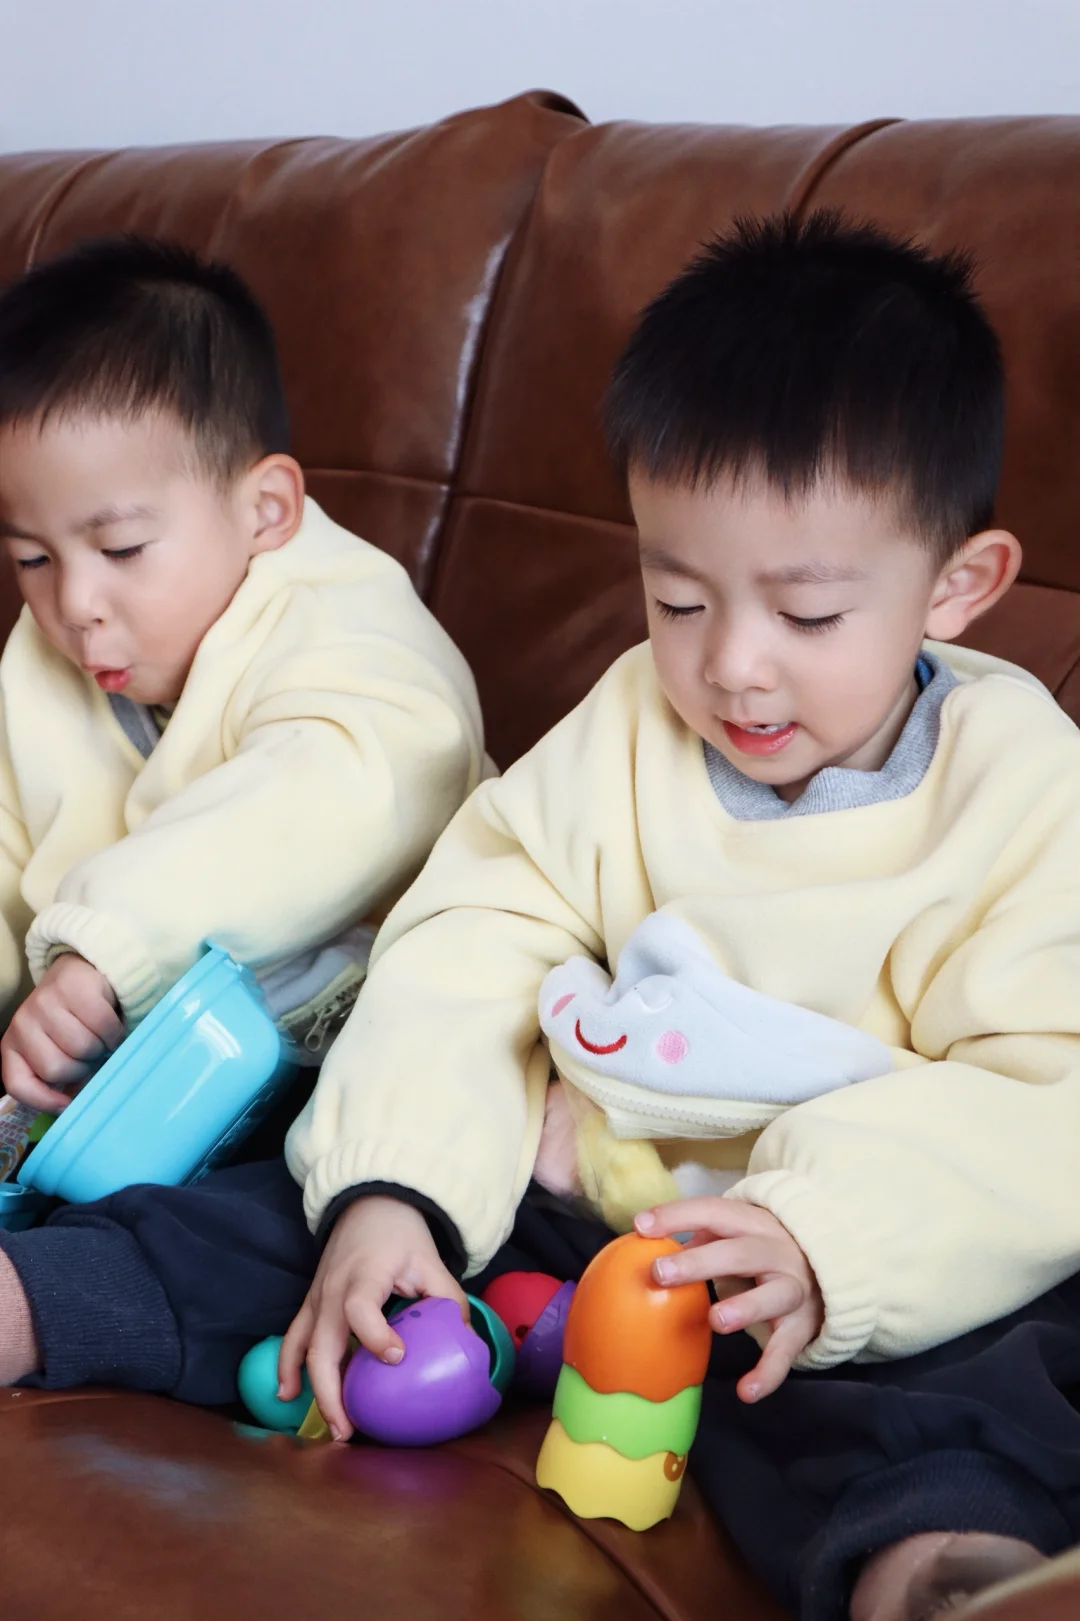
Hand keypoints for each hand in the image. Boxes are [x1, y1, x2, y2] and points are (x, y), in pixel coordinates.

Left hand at [1, 954, 123, 1113]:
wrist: (86, 970)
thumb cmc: (72, 1017)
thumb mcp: (57, 1047)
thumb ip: (59, 1075)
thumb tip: (72, 1106)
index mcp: (14, 1043)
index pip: (17, 1083)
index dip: (42, 1100)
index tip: (67, 1105)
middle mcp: (23, 1023)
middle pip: (58, 1069)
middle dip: (83, 1067)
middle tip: (91, 1054)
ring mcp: (46, 1003)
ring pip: (83, 1048)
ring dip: (101, 1048)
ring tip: (101, 1036)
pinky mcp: (74, 988)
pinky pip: (104, 1026)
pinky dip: (115, 1032)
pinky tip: (112, 1024)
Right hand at [278, 1195, 467, 1440]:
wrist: (368, 1205)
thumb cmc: (401, 1234)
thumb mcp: (431, 1260)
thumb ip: (449, 1299)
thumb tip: (469, 1345)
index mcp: (364, 1275)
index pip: (360, 1308)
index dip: (374, 1335)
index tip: (396, 1357)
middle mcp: (332, 1290)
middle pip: (321, 1346)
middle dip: (332, 1392)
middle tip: (350, 1430)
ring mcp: (316, 1299)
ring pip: (302, 1349)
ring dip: (312, 1389)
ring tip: (329, 1427)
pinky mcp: (311, 1304)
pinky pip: (292, 1339)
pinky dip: (286, 1368)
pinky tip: (286, 1396)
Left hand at [635, 1197, 822, 1402]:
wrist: (826, 1273)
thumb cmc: (762, 1252)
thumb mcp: (736, 1236)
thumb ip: (700, 1240)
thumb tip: (649, 1247)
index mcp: (753, 1224)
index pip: (715, 1211)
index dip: (678, 1215)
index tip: (641, 1226)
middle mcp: (778, 1252)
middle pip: (742, 1252)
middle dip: (701, 1261)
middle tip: (661, 1273)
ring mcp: (794, 1289)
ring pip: (775, 1295)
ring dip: (746, 1307)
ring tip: (715, 1321)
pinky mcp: (803, 1327)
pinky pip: (786, 1351)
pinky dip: (768, 1373)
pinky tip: (746, 1392)